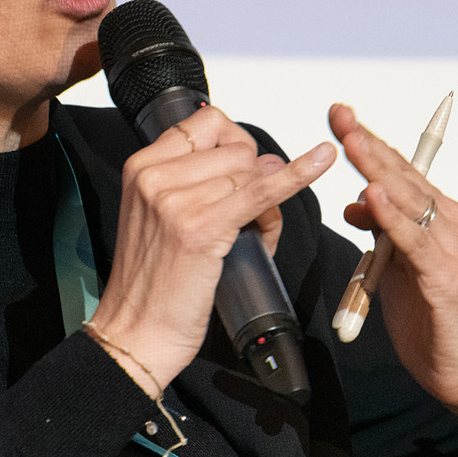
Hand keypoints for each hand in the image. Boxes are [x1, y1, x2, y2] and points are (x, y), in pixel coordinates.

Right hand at [88, 105, 335, 395]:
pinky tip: (321, 161)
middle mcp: (154, 176)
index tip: (243, 170)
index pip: (206, 124)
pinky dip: (296, 176)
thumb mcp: (161, 218)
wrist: (136, 333)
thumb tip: (266, 161)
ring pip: (252, 173)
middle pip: (236, 149)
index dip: (236, 144)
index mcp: (141, 167)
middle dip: (256, 179)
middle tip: (249, 218)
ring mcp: (176, 200)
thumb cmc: (153, 283)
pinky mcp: (202, 227)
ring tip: (252, 238)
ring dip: (267, 205)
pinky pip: (262, 192)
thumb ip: (200, 183)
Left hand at [331, 103, 457, 456]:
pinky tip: (372, 198)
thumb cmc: (430, 315)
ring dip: (377, 169)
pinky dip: (392, 218)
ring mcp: (449, 247)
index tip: (339, 113)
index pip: (396, 169)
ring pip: (407, 199)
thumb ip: (379, 232)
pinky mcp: (445, 277)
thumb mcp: (393, 266)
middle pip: (400, 174)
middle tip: (339, 112)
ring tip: (351, 141)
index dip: (367, 140)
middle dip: (366, 142)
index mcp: (432, 216)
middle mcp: (446, 222)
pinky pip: (413, 241)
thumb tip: (354, 202)